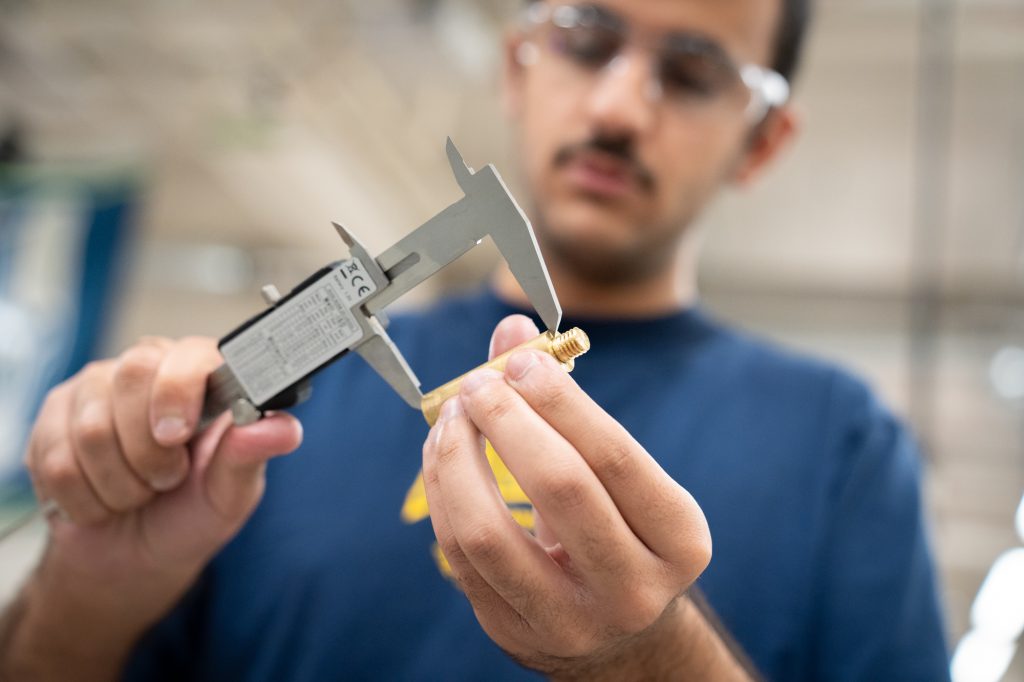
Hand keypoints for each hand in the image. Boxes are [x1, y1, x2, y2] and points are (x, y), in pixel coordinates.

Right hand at [24, 336, 301, 605]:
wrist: (132, 558)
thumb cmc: (190, 515)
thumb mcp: (229, 495)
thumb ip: (250, 457)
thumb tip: (286, 429)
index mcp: (204, 375)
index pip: (190, 353)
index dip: (179, 391)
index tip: (179, 435)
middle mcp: (151, 368)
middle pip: (132, 376)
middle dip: (149, 450)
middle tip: (167, 479)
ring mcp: (96, 388)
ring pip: (92, 427)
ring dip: (120, 483)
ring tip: (138, 492)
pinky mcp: (54, 417)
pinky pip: (56, 458)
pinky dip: (85, 498)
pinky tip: (102, 500)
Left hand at [422, 316, 711, 676]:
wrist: (620, 634)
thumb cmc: (620, 529)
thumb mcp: (618, 475)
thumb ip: (568, 401)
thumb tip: (512, 331)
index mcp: (680, 539)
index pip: (614, 456)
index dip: (560, 401)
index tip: (520, 363)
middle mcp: (634, 588)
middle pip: (560, 488)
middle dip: (508, 421)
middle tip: (478, 384)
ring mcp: (570, 621)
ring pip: (491, 533)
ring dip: (458, 459)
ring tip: (452, 416)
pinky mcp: (513, 632)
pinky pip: (459, 556)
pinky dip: (443, 493)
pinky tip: (443, 454)